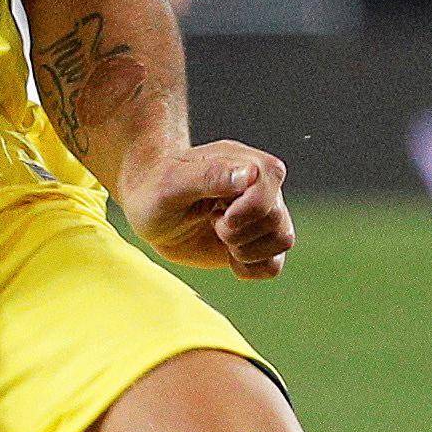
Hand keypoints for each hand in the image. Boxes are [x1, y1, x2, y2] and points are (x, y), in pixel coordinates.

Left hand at [118, 139, 293, 280]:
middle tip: (212, 224)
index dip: (247, 210)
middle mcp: (261, 187)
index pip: (271, 185)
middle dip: (239, 233)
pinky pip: (273, 265)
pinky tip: (228, 256)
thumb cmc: (155, 188)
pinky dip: (250, 268)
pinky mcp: (255, 243)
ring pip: (283, 240)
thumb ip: (210, 176)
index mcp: (246, 162)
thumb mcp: (173, 182)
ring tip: (220, 238)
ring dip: (247, 250)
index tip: (218, 216)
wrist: (148, 209)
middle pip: (278, 220)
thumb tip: (249, 174)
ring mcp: (261, 216)